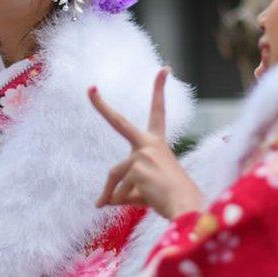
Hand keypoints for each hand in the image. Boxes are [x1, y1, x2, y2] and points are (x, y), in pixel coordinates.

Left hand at [88, 67, 204, 219]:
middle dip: (101, 106)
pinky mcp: (135, 167)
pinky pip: (117, 190)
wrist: (187, 208)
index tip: (165, 69)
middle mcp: (149, 143)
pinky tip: (143, 203)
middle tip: (90, 89)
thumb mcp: (146, 188)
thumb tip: (102, 201)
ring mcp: (141, 154)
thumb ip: (124, 188)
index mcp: (158, 143)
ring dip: (114, 194)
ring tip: (135, 204)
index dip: (160, 89)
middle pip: (118, 122)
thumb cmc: (172, 199)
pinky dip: (121, 202)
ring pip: (115, 175)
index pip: (158, 111)